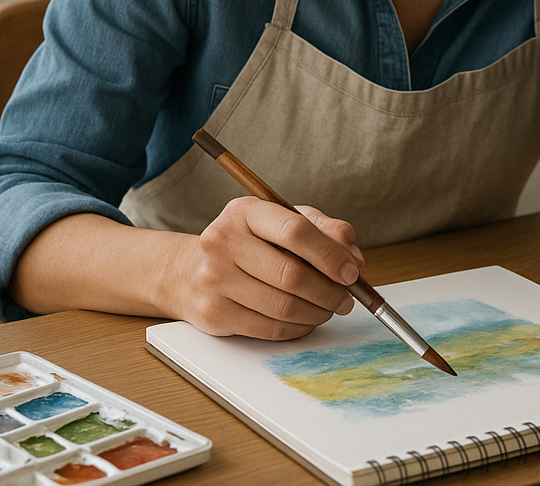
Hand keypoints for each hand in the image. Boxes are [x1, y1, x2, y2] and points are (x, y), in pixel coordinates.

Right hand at [172, 199, 364, 339]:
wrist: (187, 270)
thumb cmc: (247, 242)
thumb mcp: (282, 220)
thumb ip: (323, 229)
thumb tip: (353, 257)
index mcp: (245, 211)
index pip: (295, 231)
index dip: (330, 255)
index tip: (351, 271)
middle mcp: (224, 242)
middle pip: (291, 274)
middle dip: (329, 290)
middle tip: (346, 297)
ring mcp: (215, 280)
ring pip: (283, 306)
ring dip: (317, 312)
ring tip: (330, 308)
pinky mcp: (214, 314)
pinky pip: (269, 328)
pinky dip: (298, 328)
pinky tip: (307, 319)